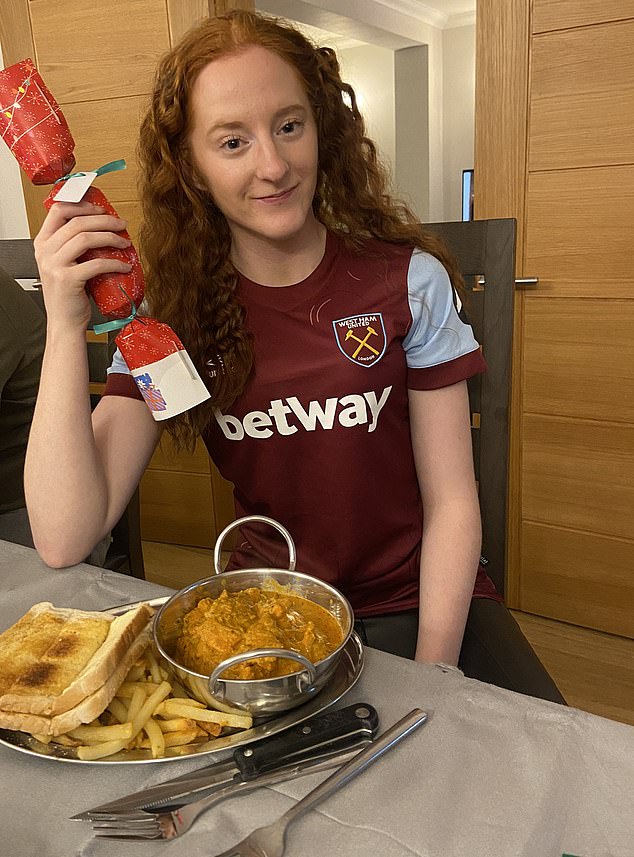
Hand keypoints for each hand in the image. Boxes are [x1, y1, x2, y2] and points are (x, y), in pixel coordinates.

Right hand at [33, 199, 132, 331]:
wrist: (64, 322)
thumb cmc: (69, 294)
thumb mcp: (64, 264)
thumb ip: (72, 245)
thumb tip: (101, 227)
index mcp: (42, 243)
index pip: (58, 210)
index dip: (82, 205)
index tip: (102, 209)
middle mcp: (45, 251)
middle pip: (77, 222)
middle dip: (104, 219)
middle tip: (121, 224)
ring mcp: (54, 265)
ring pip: (85, 238)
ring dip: (110, 237)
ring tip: (125, 241)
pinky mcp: (68, 280)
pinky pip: (96, 264)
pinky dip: (115, 262)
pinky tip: (125, 265)